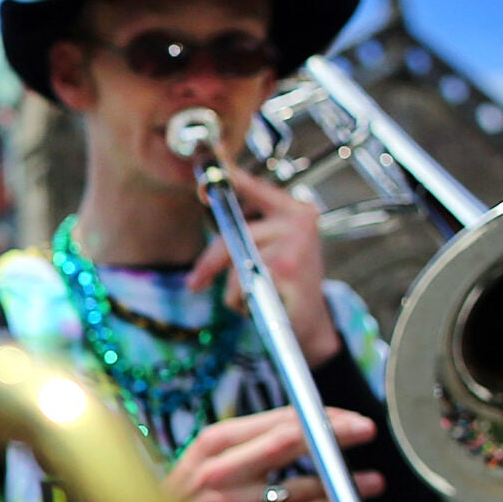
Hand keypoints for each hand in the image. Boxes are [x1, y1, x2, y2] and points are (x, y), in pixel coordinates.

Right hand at [161, 405, 383, 501]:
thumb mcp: (203, 462)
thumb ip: (247, 445)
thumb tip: (304, 428)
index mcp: (213, 442)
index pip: (277, 419)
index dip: (319, 415)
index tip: (348, 417)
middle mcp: (222, 469)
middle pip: (291, 440)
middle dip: (336, 433)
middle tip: (367, 430)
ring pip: (300, 485)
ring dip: (342, 482)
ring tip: (372, 481)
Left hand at [188, 167, 339, 363]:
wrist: (308, 321)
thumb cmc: (283, 282)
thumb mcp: (266, 246)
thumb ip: (242, 224)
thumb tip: (207, 195)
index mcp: (293, 208)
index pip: (254, 186)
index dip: (227, 180)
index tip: (203, 184)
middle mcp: (298, 219)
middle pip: (234, 232)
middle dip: (210, 262)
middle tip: (194, 283)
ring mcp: (296, 243)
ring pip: (236, 260)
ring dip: (233, 287)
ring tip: (252, 296)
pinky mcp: (287, 270)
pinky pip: (242, 282)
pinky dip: (241, 301)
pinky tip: (261, 304)